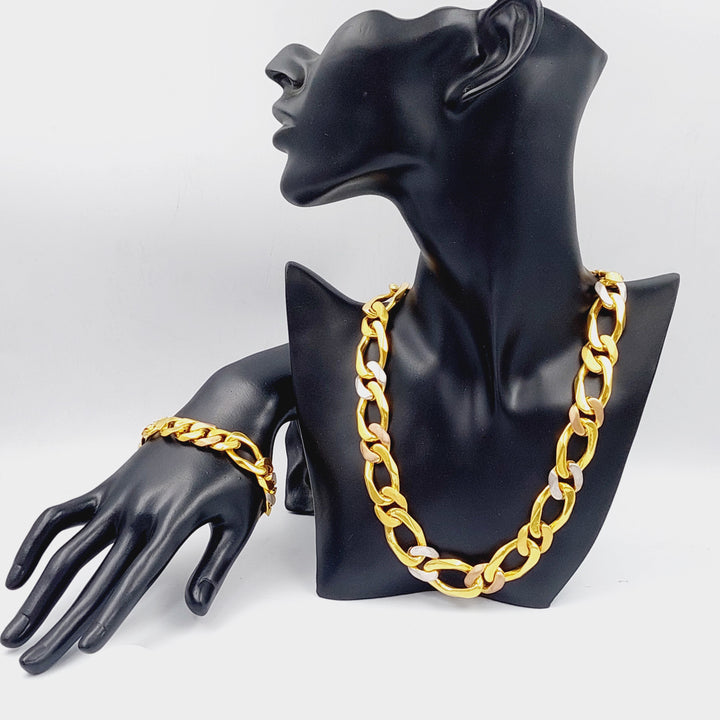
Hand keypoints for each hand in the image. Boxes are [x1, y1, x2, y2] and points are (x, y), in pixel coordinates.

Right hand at [1, 437, 264, 673]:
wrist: (220, 419)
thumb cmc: (234, 471)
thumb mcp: (238, 520)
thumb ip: (215, 566)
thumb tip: (196, 607)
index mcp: (173, 523)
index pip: (136, 578)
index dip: (111, 614)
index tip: (85, 646)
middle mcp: (138, 512)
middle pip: (95, 577)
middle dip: (63, 623)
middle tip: (33, 660)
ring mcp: (117, 498)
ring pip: (68, 552)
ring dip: (39, 594)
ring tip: (13, 632)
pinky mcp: (106, 487)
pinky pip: (61, 515)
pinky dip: (35, 542)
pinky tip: (17, 576)